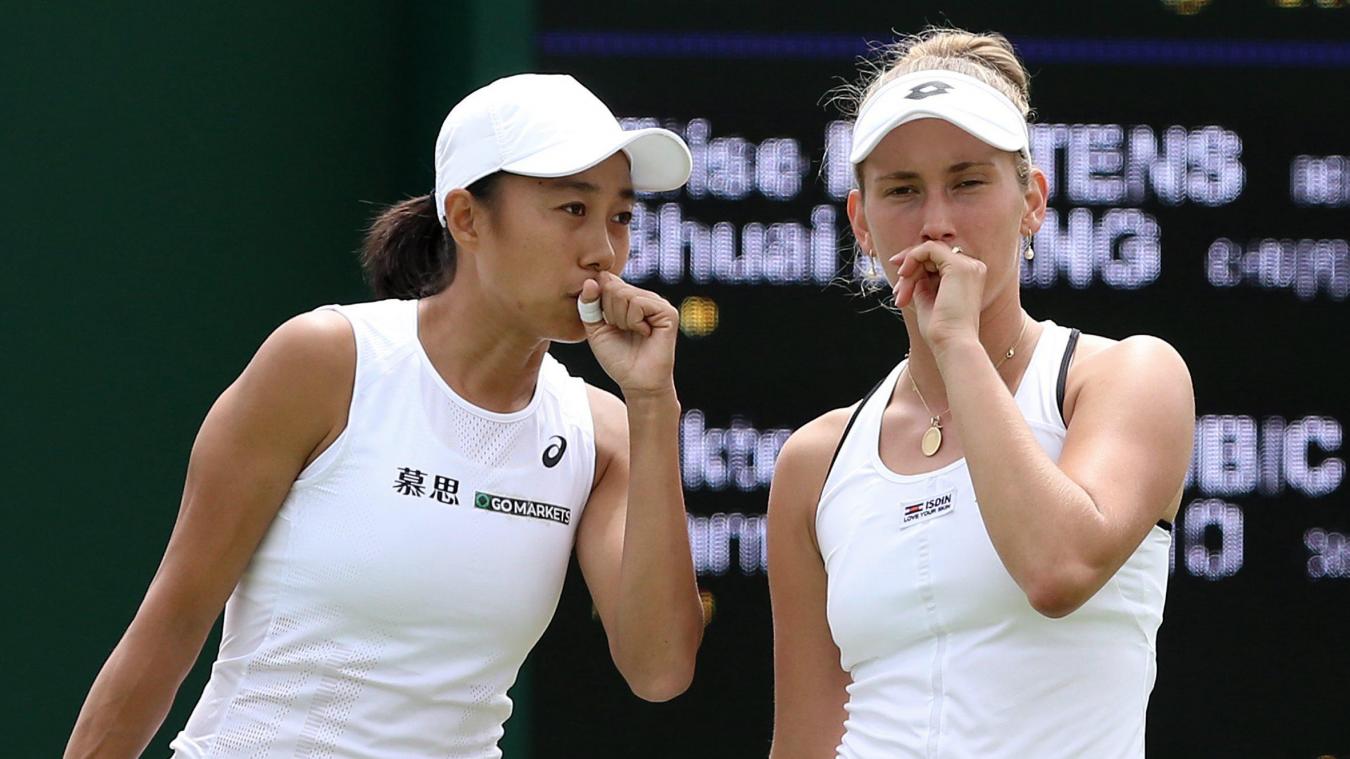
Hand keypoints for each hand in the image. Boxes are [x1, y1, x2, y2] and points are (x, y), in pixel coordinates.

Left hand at [578, 271, 678, 398]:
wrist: (636, 382)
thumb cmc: (618, 358)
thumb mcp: (595, 329)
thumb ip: (588, 305)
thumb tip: (590, 280)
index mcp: (628, 298)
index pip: (606, 280)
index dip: (599, 300)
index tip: (605, 322)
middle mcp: (644, 297)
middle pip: (613, 286)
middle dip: (609, 313)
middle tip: (621, 330)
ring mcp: (657, 303)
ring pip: (625, 294)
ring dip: (621, 319)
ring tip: (632, 333)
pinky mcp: (668, 312)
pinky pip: (639, 303)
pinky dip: (633, 322)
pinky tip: (644, 333)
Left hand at [891, 242, 985, 349]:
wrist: (952, 344)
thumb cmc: (941, 330)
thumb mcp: (928, 301)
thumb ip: (923, 284)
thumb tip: (911, 273)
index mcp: (969, 277)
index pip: (939, 262)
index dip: (916, 269)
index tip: (899, 287)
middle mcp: (972, 268)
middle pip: (933, 255)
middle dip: (910, 271)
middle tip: (896, 291)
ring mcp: (968, 265)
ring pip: (928, 252)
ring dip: (909, 271)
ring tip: (901, 294)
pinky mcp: (959, 266)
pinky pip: (929, 249)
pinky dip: (912, 258)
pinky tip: (904, 275)